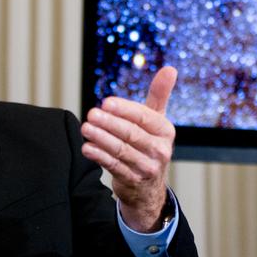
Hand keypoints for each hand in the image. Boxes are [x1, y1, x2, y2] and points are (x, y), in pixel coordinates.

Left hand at [81, 66, 177, 231]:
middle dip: (110, 123)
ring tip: (85, 128)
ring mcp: (147, 167)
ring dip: (101, 138)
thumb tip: (170, 69)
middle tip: (91, 114)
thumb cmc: (150, 144)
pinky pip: (114, 166)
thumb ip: (160, 94)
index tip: (106, 102)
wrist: (148, 187)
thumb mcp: (157, 120)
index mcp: (166, 131)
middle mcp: (160, 150)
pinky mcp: (132, 180)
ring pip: (121, 150)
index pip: (144, 117)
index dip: (125, 109)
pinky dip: (99, 156)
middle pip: (132, 134)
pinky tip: (87, 147)